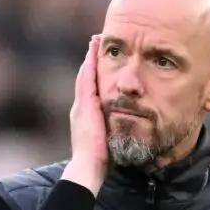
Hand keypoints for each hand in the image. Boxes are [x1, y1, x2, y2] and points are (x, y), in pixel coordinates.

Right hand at [62, 34, 107, 194]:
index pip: (91, 91)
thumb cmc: (101, 163)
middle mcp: (80, 109)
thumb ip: (114, 133)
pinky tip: (95, 50)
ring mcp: (81, 106)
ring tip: (95, 41)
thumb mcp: (109, 143)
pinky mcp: (85, 104)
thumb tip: (128, 131)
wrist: (88, 168)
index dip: (94, 76)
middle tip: (96, 43)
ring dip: (90, 57)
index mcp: (86, 118)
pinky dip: (90, 63)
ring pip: (85, 75)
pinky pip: (88, 78)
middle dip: (91, 62)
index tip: (100, 62)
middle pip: (86, 79)